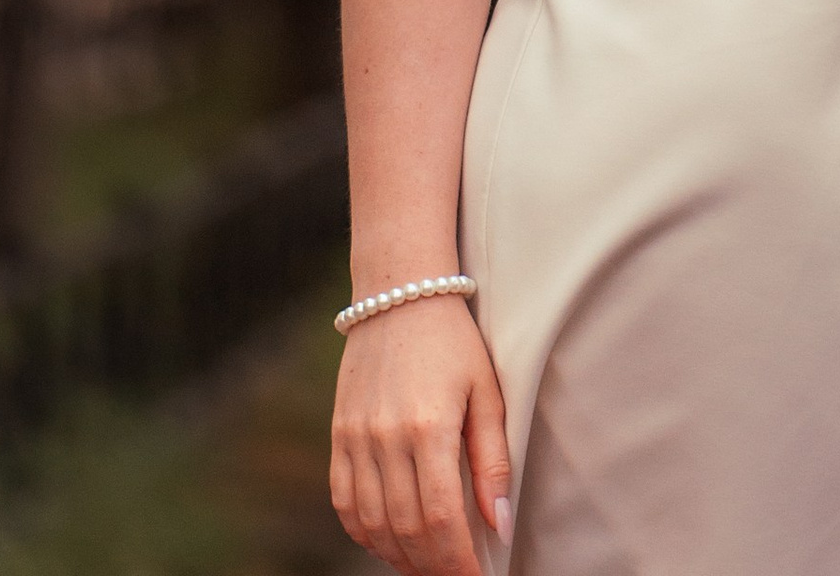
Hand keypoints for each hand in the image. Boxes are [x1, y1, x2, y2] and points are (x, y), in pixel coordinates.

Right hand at [330, 296, 510, 575]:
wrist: (400, 292)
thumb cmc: (453, 341)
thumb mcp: (486, 392)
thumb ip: (492, 462)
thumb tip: (500, 524)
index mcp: (429, 426)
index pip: (440, 518)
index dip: (458, 560)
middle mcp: (386, 437)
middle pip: (406, 529)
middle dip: (433, 565)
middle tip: (456, 573)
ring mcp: (356, 437)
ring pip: (372, 524)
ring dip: (400, 557)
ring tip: (427, 564)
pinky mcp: (339, 435)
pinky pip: (344, 502)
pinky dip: (365, 533)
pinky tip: (389, 542)